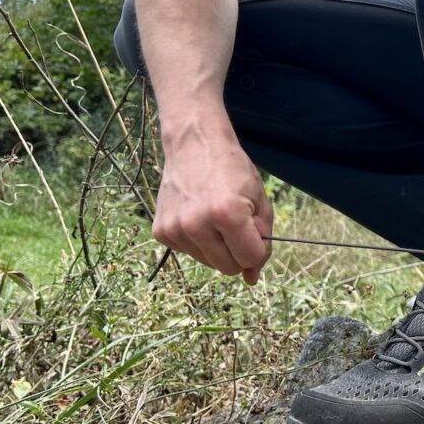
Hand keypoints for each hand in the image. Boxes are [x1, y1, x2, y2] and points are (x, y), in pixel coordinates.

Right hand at [152, 114, 272, 284]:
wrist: (194, 143)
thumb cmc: (233, 170)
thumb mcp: (259, 202)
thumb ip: (262, 241)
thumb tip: (251, 279)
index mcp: (226, 213)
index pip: (251, 258)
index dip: (258, 247)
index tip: (255, 229)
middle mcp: (196, 224)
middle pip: (229, 268)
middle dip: (239, 252)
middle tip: (236, 223)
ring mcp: (175, 229)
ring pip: (210, 263)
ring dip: (219, 247)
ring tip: (215, 216)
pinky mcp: (161, 232)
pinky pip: (191, 253)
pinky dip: (200, 241)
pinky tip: (198, 216)